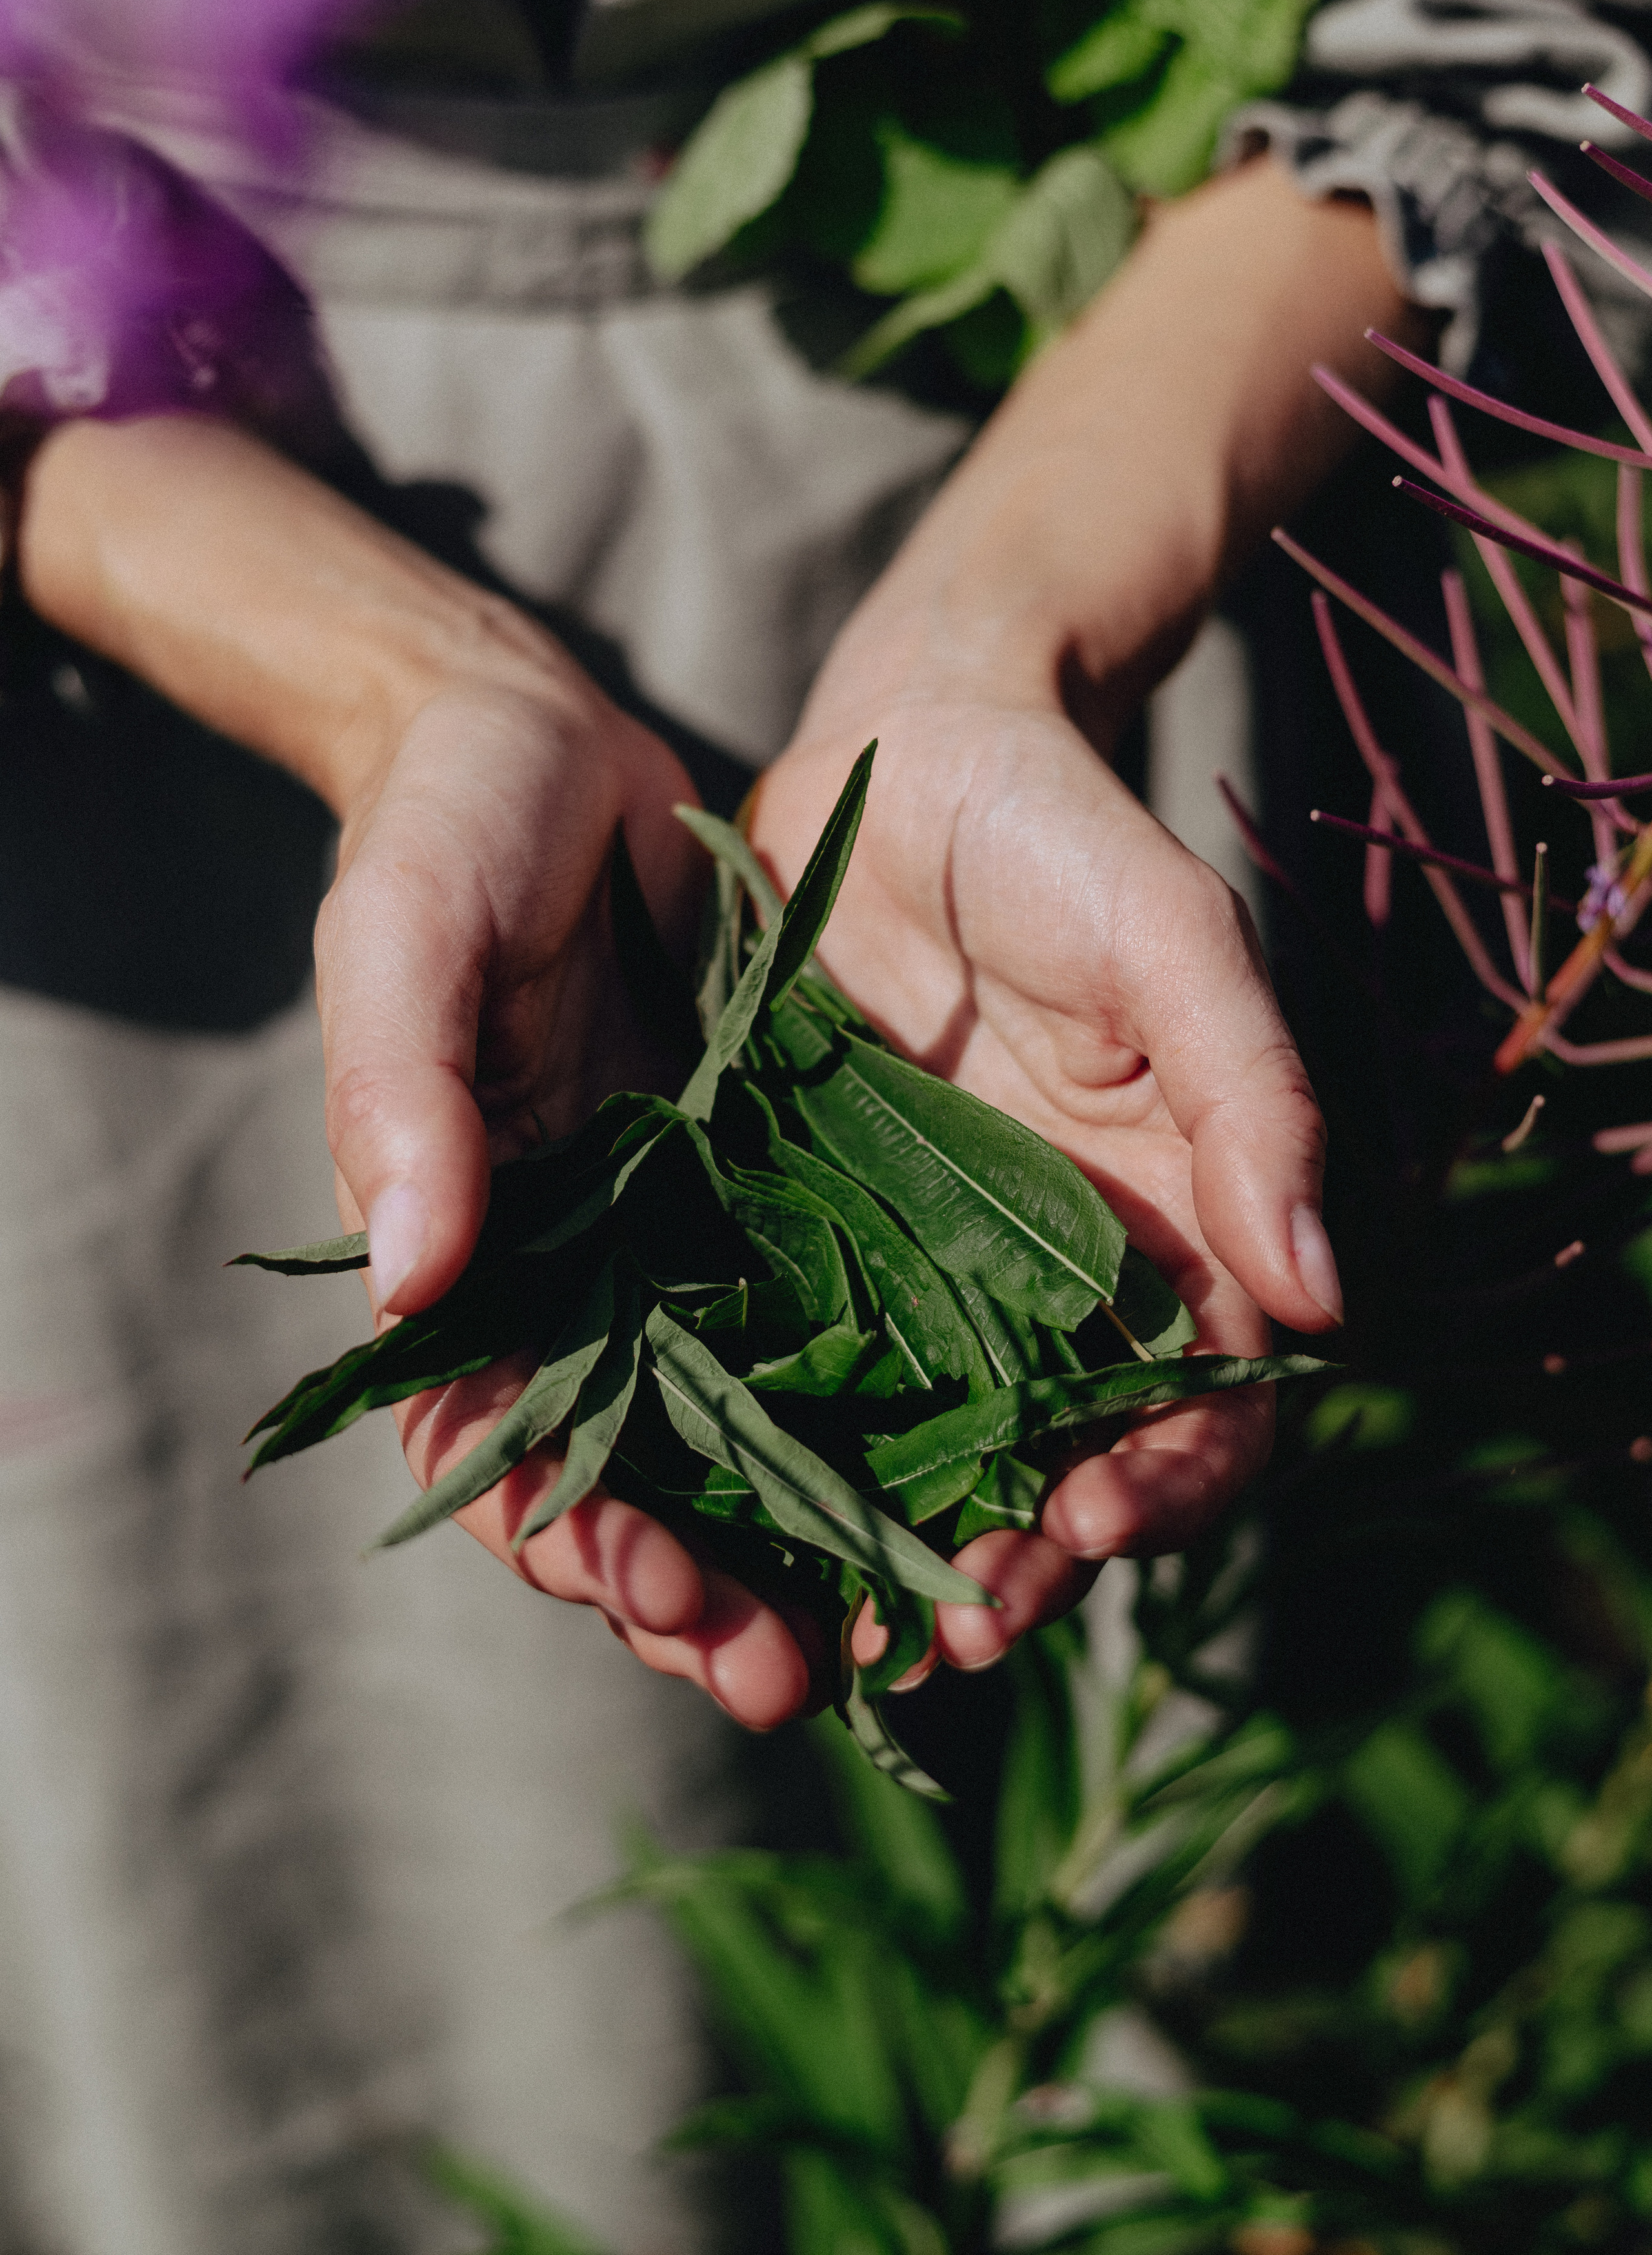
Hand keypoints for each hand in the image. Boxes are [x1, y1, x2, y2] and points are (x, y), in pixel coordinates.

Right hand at [19, 416, 820, 1726]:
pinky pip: (853, 1323)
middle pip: (641, 1476)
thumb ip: (400, 1091)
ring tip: (917, 1622)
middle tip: (796, 1670)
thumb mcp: (405, 935)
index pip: (493, 1443)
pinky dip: (906, 1406)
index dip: (562, 1535)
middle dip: (709, 1590)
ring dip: (824, 1538)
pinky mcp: (796, 1189)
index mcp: (474, 1254)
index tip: (649, 1588)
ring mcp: (694, 1240)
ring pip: (759, 1432)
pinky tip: (988, 1468)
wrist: (555, 746)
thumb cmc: (447, 832)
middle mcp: (588, 1275)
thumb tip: (412, 1277)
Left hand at [752, 697, 1335, 1690]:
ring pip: (903, 1459)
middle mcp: (1041, 1285)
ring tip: (810, 1631)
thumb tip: (1325, 1297)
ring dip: (865, 1556)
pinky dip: (751, 1454)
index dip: (1165, 1480)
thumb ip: (1253, 1098)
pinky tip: (697, 1510)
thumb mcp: (1171, 938)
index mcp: (1163, 1236)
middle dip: (999, 1568)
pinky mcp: (787, 1239)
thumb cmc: (1063, 831)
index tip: (1093, 1515)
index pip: (1196, 1406)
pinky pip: (776, 1372)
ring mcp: (910, 1274)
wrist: (902, 746)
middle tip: (938, 1636)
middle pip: (1043, 1471)